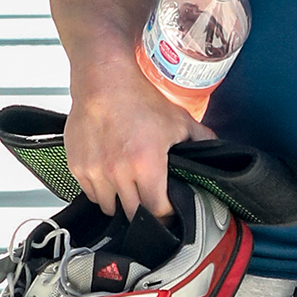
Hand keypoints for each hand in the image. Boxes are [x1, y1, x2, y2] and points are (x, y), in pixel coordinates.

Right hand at [66, 52, 213, 219]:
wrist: (103, 82)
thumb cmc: (141, 100)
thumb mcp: (179, 120)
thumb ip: (202, 140)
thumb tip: (218, 151)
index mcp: (146, 166)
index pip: (157, 210)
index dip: (166, 213)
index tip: (169, 209)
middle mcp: (118, 173)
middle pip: (133, 213)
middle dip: (145, 211)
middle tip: (151, 202)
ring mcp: (95, 171)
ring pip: (109, 207)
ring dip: (121, 203)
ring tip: (130, 191)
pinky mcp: (77, 166)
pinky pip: (91, 193)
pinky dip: (101, 192)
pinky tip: (111, 179)